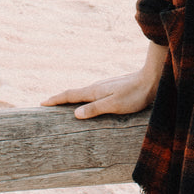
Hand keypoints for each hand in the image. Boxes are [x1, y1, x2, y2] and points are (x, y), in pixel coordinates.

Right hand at [42, 42, 167, 118]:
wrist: (152, 79)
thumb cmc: (134, 94)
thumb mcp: (114, 105)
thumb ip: (95, 109)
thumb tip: (75, 114)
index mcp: (95, 91)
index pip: (71, 95)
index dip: (56, 100)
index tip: (42, 103)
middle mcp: (98, 87)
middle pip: (74, 93)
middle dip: (60, 99)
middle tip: (47, 105)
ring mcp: (105, 87)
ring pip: (84, 94)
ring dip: (72, 99)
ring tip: (63, 107)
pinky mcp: (113, 89)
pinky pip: (92, 95)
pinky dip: (83, 99)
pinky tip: (88, 104)